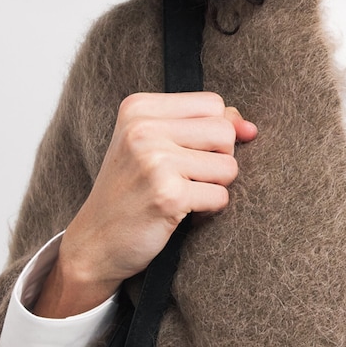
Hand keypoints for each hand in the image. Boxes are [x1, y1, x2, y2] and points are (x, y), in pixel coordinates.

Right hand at [33, 92, 256, 316]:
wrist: (94, 242)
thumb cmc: (131, 191)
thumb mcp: (155, 144)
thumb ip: (203, 125)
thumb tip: (251, 128)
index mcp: (139, 108)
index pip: (214, 103)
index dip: (217, 131)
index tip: (192, 153)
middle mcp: (143, 129)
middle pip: (225, 131)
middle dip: (220, 159)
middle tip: (189, 177)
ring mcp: (154, 162)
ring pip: (229, 166)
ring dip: (215, 186)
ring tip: (184, 194)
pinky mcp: (168, 196)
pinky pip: (221, 196)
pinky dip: (209, 209)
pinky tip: (180, 211)